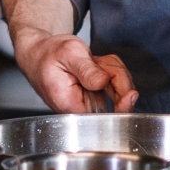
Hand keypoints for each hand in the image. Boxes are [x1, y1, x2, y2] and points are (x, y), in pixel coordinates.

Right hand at [0, 0, 137, 112]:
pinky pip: (115, 82)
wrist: (39, 53)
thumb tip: (104, 83)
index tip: (130, 94)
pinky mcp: (96, 94)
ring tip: (91, 60)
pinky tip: (95, 63)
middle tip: (99, 62)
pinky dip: (110, 68)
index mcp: (71, 106)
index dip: (122, 105)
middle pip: (118, 100)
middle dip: (117, 76)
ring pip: (120, 88)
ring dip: (112, 69)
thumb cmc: (48, 54)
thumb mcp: (68, 54)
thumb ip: (87, 70)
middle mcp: (82, 108)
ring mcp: (90, 101)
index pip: (105, 116)